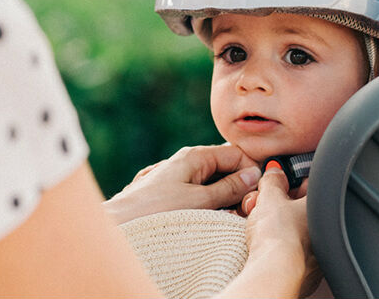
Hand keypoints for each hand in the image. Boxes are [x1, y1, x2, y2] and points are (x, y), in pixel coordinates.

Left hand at [103, 144, 261, 223]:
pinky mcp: (170, 194)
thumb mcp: (201, 201)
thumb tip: (253, 175)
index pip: (235, 153)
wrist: (120, 225)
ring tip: (226, 219)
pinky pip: (198, 195)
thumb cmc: (156, 211)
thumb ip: (230, 188)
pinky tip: (208, 221)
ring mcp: (177, 178)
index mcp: (194, 156)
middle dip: (239, 188)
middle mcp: (186, 162)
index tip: (258, 192)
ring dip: (224, 201)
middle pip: (225, 169)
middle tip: (244, 210)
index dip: (251, 170)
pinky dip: (208, 206)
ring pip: (213, 184)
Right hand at [241, 162, 321, 296]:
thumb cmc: (279, 236)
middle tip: (261, 203)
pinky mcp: (306, 270)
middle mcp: (325, 230)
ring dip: (276, 223)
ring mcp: (317, 253)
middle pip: (298, 207)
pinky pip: (290, 250)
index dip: (289, 179)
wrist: (275, 273)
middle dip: (277, 203)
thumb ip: (273, 181)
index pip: (309, 183)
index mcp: (324, 206)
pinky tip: (264, 244)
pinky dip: (278, 245)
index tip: (277, 180)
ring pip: (293, 229)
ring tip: (258, 224)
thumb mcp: (270, 196)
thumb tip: (274, 174)